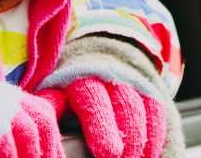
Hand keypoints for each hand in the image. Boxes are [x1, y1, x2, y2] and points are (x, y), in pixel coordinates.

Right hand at [0, 58, 67, 157]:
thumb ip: (6, 120)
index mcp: (12, 96)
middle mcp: (8, 99)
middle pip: (42, 123)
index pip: (44, 115)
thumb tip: (23, 147)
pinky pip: (3, 145)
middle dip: (47, 149)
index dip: (53, 138)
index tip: (55, 156)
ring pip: (28, 134)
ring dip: (31, 156)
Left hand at [37, 36, 180, 157]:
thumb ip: (52, 102)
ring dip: (143, 138)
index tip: (107, 151)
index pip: (94, 99)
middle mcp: (112, 75)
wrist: (101, 53)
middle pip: (126, 105)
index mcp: (83, 76)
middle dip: (129, 135)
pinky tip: (151, 152)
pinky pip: (158, 109)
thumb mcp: (57, 87)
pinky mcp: (149, 88)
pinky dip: (156, 133)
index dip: (102, 125)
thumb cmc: (73, 81)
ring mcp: (133, 81)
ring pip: (145, 108)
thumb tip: (42, 116)